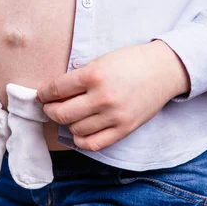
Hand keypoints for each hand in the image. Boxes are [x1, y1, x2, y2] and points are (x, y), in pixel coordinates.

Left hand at [36, 40, 189, 150]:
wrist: (164, 70)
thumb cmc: (131, 62)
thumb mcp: (101, 61)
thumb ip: (79, 76)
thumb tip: (55, 92)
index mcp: (94, 75)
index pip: (57, 89)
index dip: (44, 93)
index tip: (42, 95)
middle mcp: (103, 98)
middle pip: (61, 113)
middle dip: (50, 110)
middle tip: (50, 106)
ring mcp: (114, 116)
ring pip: (75, 129)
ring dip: (67, 123)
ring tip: (69, 115)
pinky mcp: (124, 129)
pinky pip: (94, 144)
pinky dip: (81, 140)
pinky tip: (80, 132)